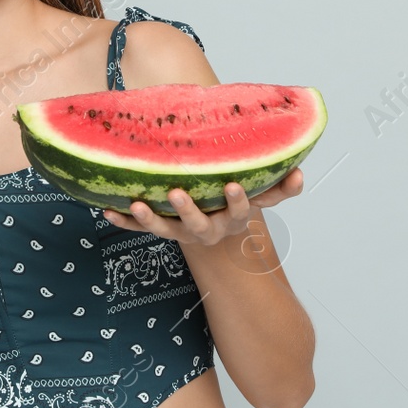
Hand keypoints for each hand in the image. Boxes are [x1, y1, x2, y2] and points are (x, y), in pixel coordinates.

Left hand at [102, 167, 304, 246]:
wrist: (215, 229)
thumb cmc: (236, 203)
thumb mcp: (262, 195)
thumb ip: (281, 187)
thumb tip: (300, 174)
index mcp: (232, 219)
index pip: (239, 212)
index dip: (236, 202)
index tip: (232, 185)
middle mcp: (206, 230)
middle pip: (197, 225)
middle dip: (188, 210)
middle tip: (176, 194)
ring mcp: (180, 232)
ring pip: (165, 230)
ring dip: (150, 219)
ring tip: (137, 203)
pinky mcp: (160, 230)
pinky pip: (140, 229)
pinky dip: (124, 222)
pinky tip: (107, 212)